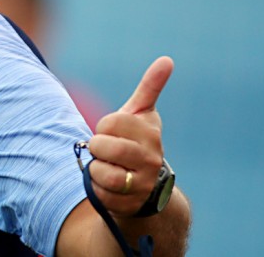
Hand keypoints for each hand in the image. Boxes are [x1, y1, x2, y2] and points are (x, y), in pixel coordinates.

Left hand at [86, 56, 173, 216]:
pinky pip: (101, 194)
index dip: (104, 127)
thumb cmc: (137, 143)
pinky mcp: (131, 204)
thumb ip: (150, 88)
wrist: (145, 188)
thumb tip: (167, 59)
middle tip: (106, 151)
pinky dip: (98, 189)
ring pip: (101, 172)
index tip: (112, 132)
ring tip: (108, 167)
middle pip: (103, 147)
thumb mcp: (141, 115)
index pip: (109, 122)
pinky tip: (109, 186)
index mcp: (150, 133)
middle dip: (97, 148)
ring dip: (96, 169)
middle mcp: (151, 158)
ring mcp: (142, 183)